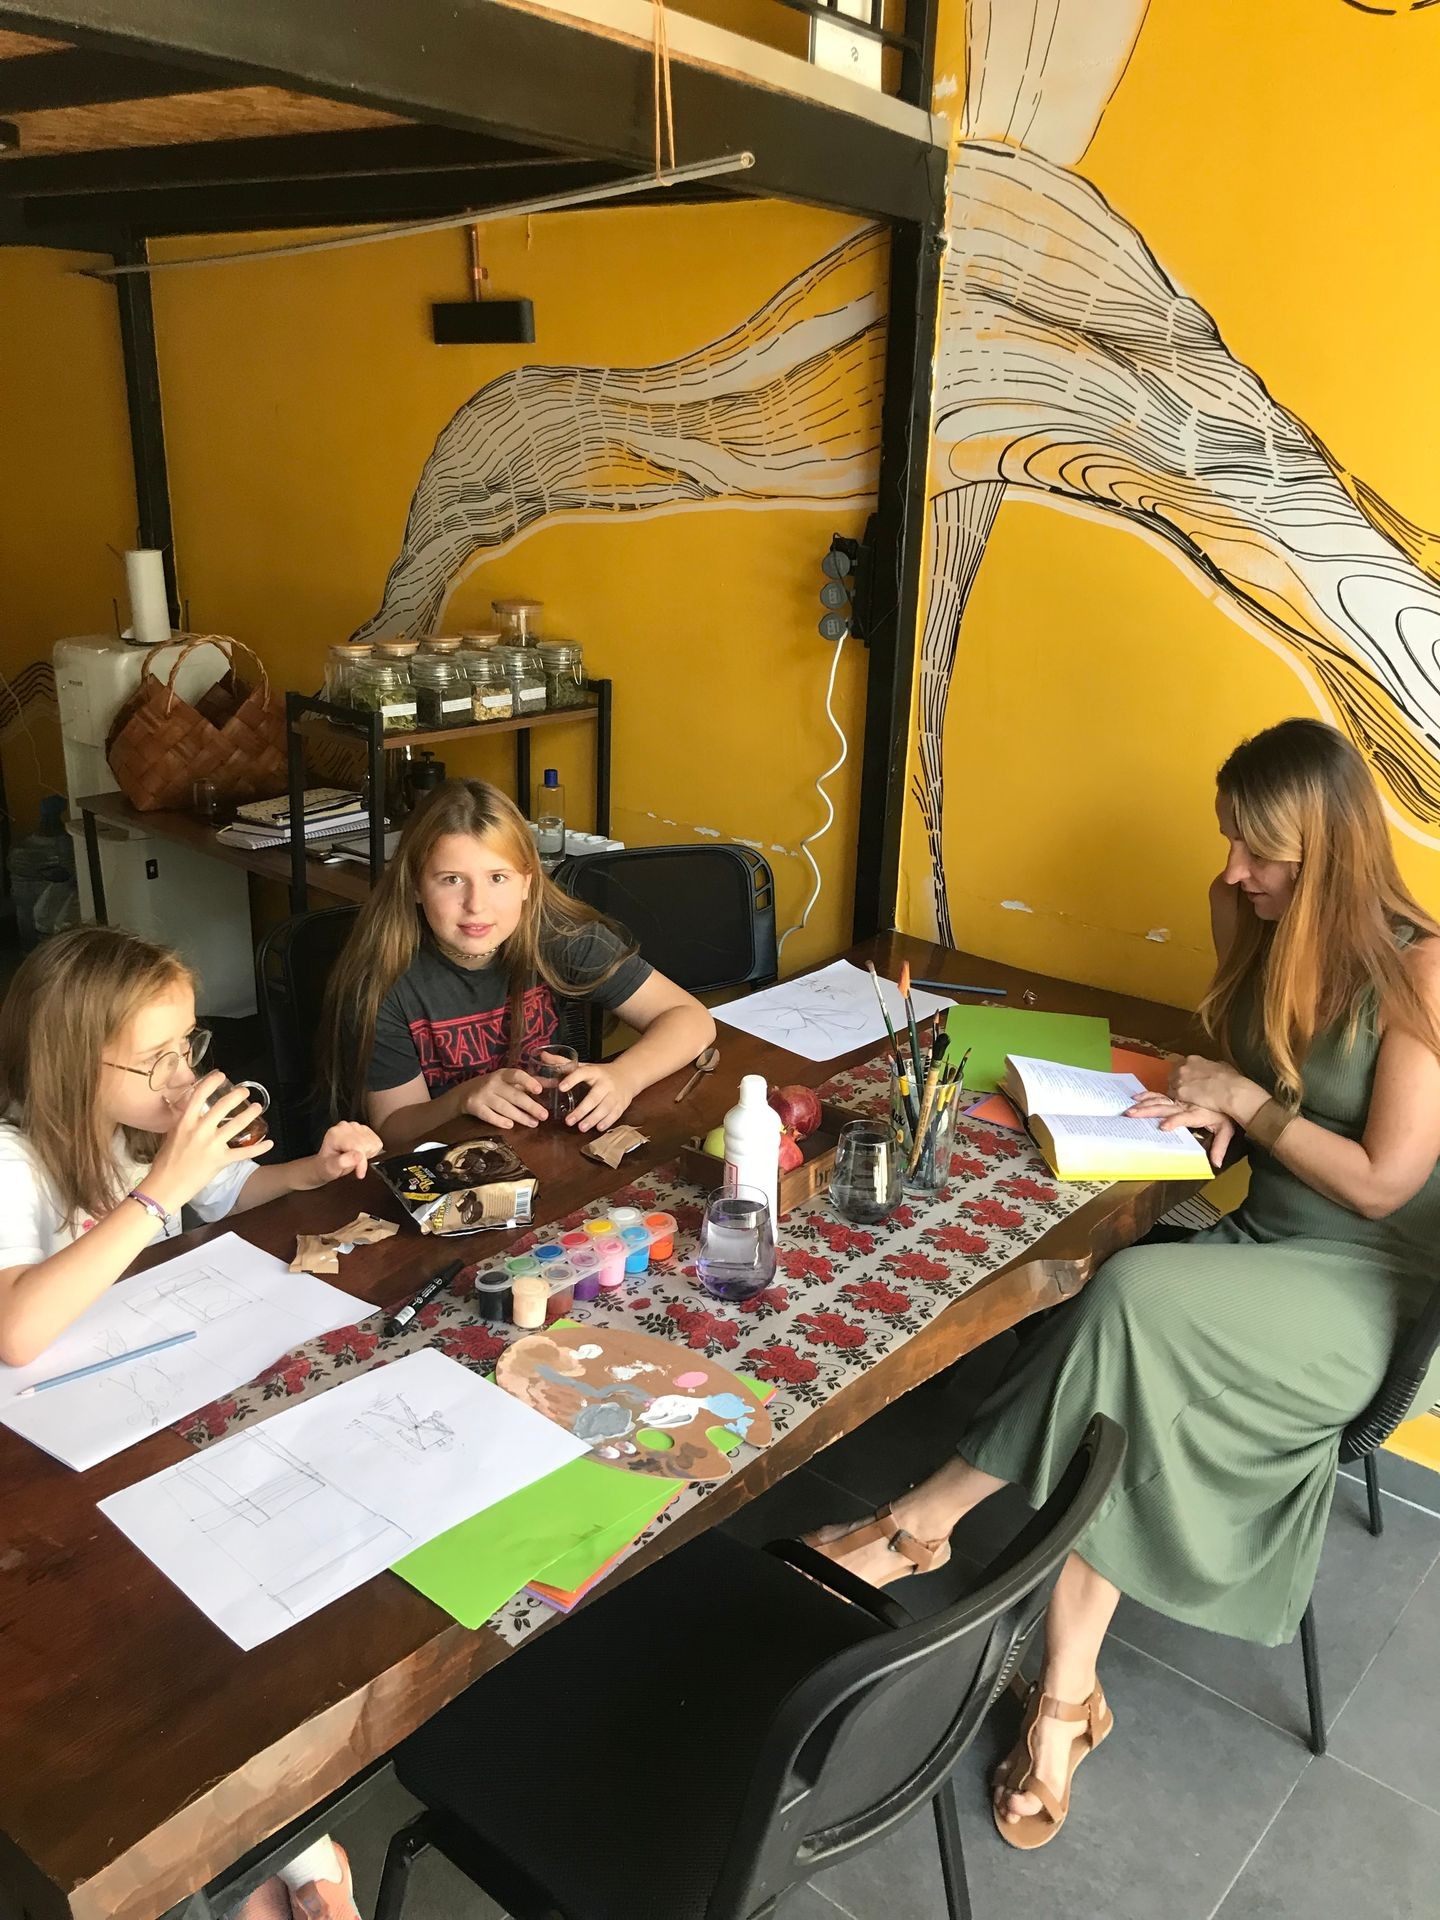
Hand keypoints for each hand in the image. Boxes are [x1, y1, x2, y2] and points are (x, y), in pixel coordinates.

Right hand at [149, 1071, 271, 1209]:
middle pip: (223, 1107)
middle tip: (245, 1091)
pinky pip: (244, 1153)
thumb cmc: (165, 1162)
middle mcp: (200, 1131)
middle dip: (237, 1096)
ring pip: (237, 1125)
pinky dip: (259, 1148)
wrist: (165, 1186)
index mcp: (185, 1123)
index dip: (211, 1082)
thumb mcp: (171, 1135)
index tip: (221, 1075)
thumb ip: (183, 1122)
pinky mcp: (221, 1161)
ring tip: (257, 1108)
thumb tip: (189, 1110)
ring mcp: (212, 1146)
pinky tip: (270, 1143)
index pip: (199, 1096)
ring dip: (250, 1114)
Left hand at [310, 1121, 383, 1184]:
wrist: (326, 1164)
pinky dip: (372, 1151)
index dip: (362, 1162)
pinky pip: (377, 1142)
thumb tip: (358, 1156)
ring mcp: (355, 1126)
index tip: (360, 1174)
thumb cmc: (326, 1166)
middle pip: (367, 1144)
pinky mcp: (364, 1129)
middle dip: (364, 1158)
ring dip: (368, 1155)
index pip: (358, 1146)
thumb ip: (342, 1162)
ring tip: (355, 1159)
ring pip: (373, 1143)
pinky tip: (360, 1154)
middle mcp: (345, 1127)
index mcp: (335, 1134)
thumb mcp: (330, 1168)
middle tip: (353, 1165)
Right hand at [460, 1068, 548, 1129]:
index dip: (528, 1082)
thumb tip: (555, 1083)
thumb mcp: (509, 1081)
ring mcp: (483, 1095)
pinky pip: (489, 1116)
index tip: (539, 1090)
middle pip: (514, 1095)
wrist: (464, 1093)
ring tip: (534, 1123)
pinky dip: (500, 1121)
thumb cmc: (494, 1086)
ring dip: (520, 1117)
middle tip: (544, 1115)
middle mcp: (493, 1083)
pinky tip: (510, 1125)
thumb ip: (531, 1082)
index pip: (517, 1075)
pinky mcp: (475, 1107)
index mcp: (503, 1074)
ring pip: (504, 1107)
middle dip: (530, 1106)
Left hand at [561, 1058, 639, 1133]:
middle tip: (568, 1121)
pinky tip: (598, 1128)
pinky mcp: (621, 1104)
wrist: (628, 1075)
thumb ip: (563, 1063)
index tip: (561, 1087)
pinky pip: (615, 1114)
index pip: (582, 1073)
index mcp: (594, 1072)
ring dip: (593, 1118)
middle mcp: (605, 1083)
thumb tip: (543, 1056)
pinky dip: (607, 1121)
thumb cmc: (601, 1073)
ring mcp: (615, 1094)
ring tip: (581, 1127)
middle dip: (582, 1110)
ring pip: (605, 1107)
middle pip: (594, 1097)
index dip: (572, 1079)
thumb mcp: (584, 1066)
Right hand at [1126, 1093, 1236, 1168]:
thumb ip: (1220, 1146)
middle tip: (1132, 1115)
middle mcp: (1185, 1105)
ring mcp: (1180, 1097)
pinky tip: (1136, 1097)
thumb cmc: (1226, 1112)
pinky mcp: (1177, 1090)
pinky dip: (1147, 1095)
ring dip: (1144, 1104)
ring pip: (1159, 1099)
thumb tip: (1216, 1164)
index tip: (1162, 1127)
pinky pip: (1160, 1092)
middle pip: (1164, 1108)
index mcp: (1196, 1114)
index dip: (1174, 1122)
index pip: (1183, 1118)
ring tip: (1130, 1108)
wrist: (1230, 1090)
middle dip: (1148, 1111)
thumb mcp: (1225, 1129)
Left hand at [1166, 1054, 1263, 1121]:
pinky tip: (1186, 1104)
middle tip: (1186, 1091)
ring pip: (1171, 1087)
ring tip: (1186, 1099)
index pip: (1179, 1066)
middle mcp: (1183, 1067)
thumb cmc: (1230, 1080)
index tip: (1187, 1081)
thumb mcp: (1221, 1065)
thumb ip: (1211, 1065)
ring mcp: (1180, 1079)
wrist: (1231, 1091)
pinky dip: (1178, 1101)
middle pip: (1172, 1076)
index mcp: (1193, 1059)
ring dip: (1177, 1092)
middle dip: (1177, 1083)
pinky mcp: (1180, 1092)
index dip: (1183, 1075)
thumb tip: (1214, 1067)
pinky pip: (1172, 1097)